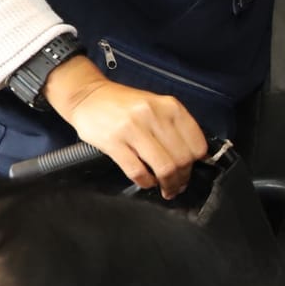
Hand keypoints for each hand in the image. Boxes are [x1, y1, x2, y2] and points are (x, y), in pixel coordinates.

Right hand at [44, 56, 206, 197]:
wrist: (87, 96)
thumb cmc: (125, 104)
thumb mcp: (156, 106)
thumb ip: (175, 127)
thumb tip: (195, 157)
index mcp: (170, 106)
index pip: (197, 144)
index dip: (197, 164)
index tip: (191, 170)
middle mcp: (154, 115)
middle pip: (181, 159)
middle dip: (182, 178)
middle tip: (178, 186)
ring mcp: (133, 128)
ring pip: (164, 168)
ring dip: (167, 184)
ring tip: (166, 189)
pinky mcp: (113, 142)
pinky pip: (138, 171)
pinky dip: (146, 182)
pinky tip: (146, 181)